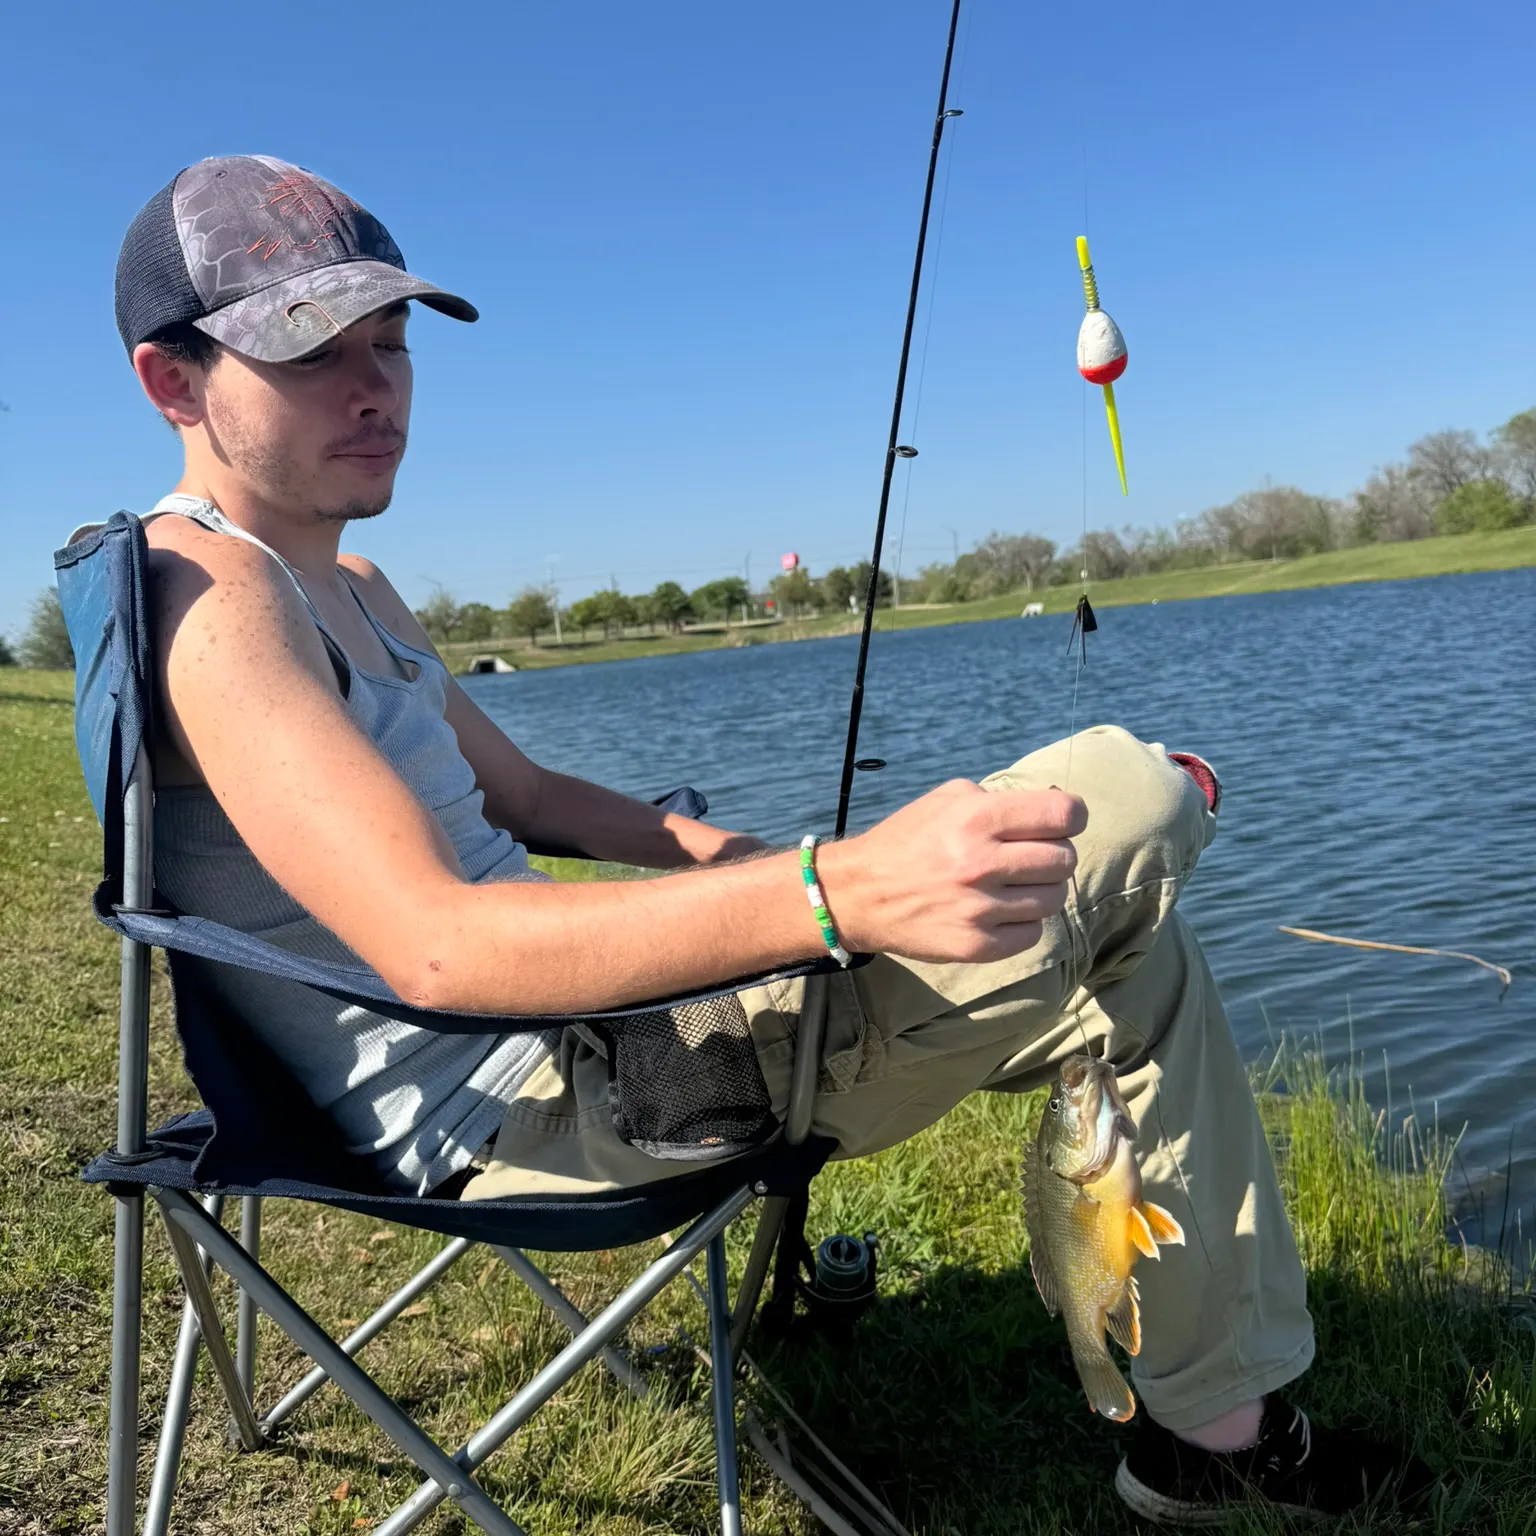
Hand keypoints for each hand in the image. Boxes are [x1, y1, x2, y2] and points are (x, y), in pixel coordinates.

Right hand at [816, 780, 1084, 964]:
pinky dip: (1023, 922)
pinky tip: (1000, 911)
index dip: (1071, 816)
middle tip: (1030, 858)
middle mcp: (981, 862)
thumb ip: (1000, 800)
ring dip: (1040, 890)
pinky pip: (1032, 933)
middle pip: (1065, 858)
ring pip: (1054, 898)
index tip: (1061, 823)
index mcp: (976, 818)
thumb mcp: (947, 800)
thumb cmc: (908, 840)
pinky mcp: (976, 945)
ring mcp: (980, 908)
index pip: (1064, 813)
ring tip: (1013, 885)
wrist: (860, 894)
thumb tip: (1052, 812)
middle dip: (1054, 855)